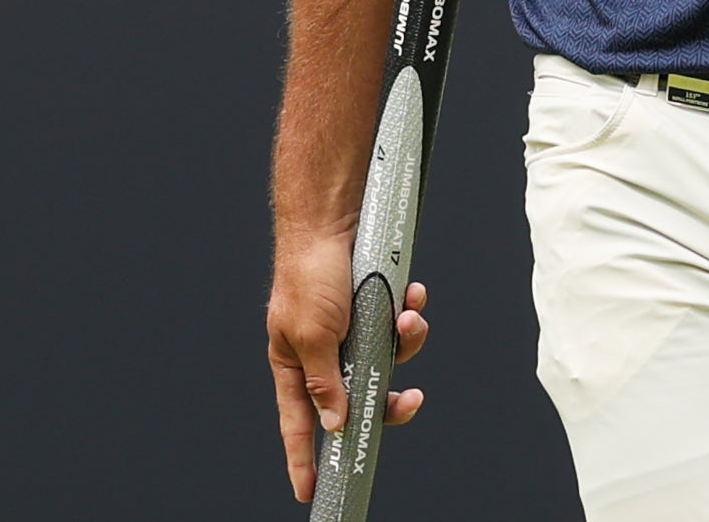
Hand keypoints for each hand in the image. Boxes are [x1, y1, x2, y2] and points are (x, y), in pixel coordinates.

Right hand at [267, 227, 431, 503]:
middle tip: (409, 399)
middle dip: (389, 397)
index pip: (298, 423)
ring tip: (408, 317)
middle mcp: (325, 352)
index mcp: (295, 364)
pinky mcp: (375, 307)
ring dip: (406, 342)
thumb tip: (335, 423)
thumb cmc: (309, 273)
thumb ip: (325, 382)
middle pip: (359, 397)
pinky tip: (412, 295)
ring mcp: (352, 330)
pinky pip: (400, 325)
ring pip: (388, 359)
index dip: (303, 457)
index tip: (309, 491)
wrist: (333, 217)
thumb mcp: (313, 334)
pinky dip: (410, 312)